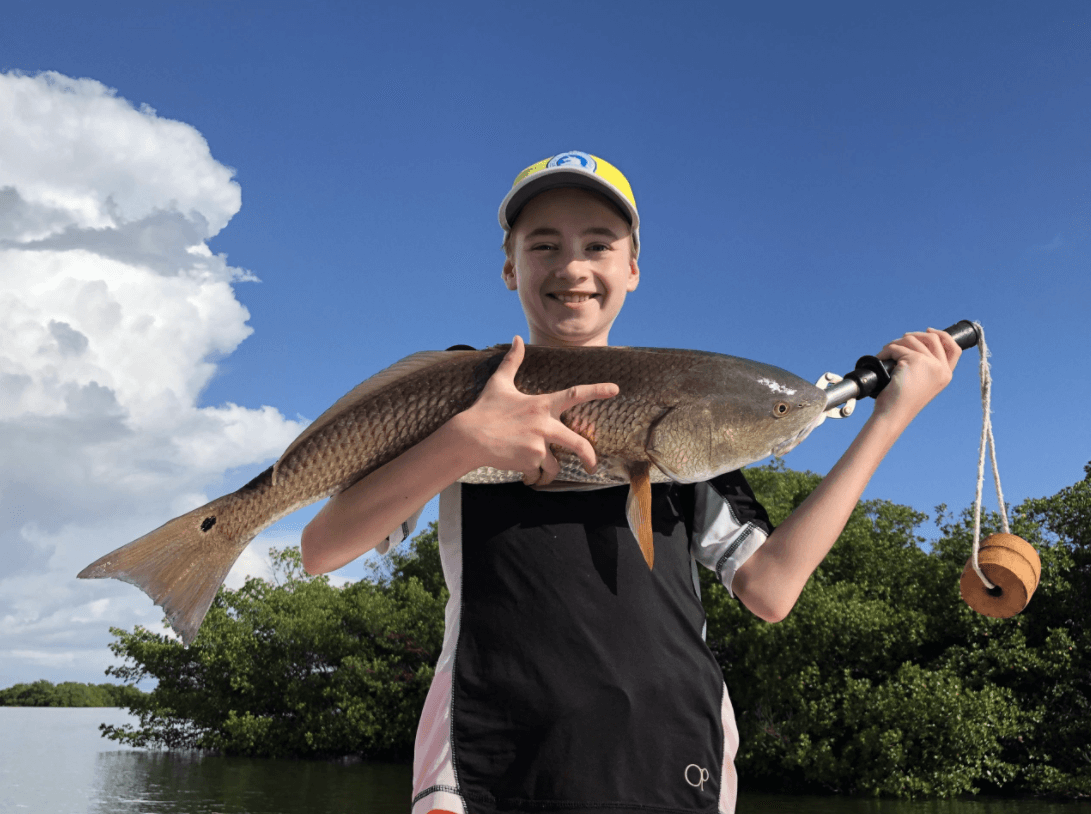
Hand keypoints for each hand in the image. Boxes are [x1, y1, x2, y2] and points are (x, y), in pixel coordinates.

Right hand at [452, 336, 619, 485]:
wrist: (468, 437)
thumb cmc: (484, 409)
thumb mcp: (499, 383)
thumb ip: (512, 361)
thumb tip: (515, 338)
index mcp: (542, 405)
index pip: (575, 394)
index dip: (597, 390)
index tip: (615, 390)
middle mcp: (545, 425)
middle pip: (579, 444)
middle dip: (589, 457)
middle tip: (594, 465)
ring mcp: (539, 445)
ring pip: (555, 464)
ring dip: (548, 469)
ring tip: (536, 469)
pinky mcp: (530, 461)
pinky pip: (538, 472)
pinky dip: (531, 475)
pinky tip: (519, 470)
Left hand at [873, 328, 961, 422]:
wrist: (894, 414)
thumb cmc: (901, 402)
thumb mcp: (921, 382)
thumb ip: (925, 366)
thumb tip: (913, 343)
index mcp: (946, 375)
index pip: (954, 349)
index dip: (943, 336)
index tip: (929, 330)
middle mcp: (942, 369)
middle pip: (933, 338)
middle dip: (914, 336)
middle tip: (898, 342)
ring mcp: (930, 363)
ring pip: (912, 340)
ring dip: (895, 344)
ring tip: (885, 353)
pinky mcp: (915, 360)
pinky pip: (897, 347)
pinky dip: (886, 351)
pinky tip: (880, 358)